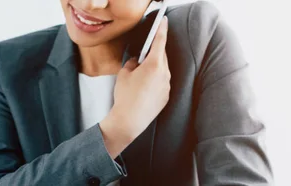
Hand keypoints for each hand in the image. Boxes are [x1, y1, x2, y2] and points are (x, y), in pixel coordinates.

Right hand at [100, 16, 169, 157]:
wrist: (129, 121)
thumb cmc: (125, 96)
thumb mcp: (124, 73)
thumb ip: (133, 63)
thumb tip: (137, 61)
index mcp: (154, 64)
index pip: (160, 41)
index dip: (162, 29)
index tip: (164, 21)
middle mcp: (164, 74)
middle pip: (161, 56)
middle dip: (153, 53)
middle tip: (143, 53)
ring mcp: (167, 86)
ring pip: (162, 70)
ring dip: (153, 68)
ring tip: (139, 75)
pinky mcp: (166, 96)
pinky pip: (162, 82)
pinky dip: (154, 80)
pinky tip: (143, 88)